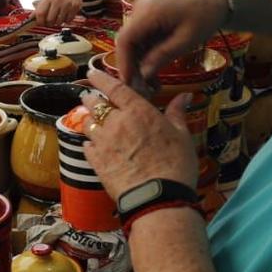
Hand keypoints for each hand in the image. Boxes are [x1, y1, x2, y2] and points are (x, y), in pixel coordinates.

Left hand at [33, 0, 85, 27]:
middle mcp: (57, 0)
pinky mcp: (75, 7)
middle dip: (49, 23)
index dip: (39, 21)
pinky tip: (65, 15)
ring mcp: (67, 4)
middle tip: (49, 22)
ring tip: (58, 17)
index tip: (40, 23)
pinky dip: (66, 20)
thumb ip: (39, 6)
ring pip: (59, 21)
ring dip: (57, 22)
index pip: (40, 13)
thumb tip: (31, 16)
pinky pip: (68, 20)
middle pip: (50, 19)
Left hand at [81, 69, 199, 200]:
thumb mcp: (182, 136)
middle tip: (92, 99)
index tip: (93, 73)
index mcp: (138, 111)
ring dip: (89, 121)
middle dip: (92, 99)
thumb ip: (177, 113)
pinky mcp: (96, 162)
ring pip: (87, 124)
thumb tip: (185, 96)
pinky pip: (86, 146)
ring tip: (94, 123)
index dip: (101, 78)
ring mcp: (103, 142)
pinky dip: (89, 143)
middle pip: (94, 103)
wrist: (158, 198)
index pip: (114, 87)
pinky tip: (95, 146)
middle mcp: (116, 123)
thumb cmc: (175, 166)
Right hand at [113, 0, 228, 88]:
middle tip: (143, 90)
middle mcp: (140, 9)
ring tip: (152, 85)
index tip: (129, 83)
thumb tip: (143, 74)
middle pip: (127, 42)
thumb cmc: (205, 16)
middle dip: (132, 67)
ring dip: (139, 64)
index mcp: (149, 11)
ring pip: (133, 43)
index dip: (124, 63)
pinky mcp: (147, 16)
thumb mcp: (187, 40)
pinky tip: (154, 71)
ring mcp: (143, 11)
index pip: (125, 40)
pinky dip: (145, 55)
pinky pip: (141, 38)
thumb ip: (163, 56)